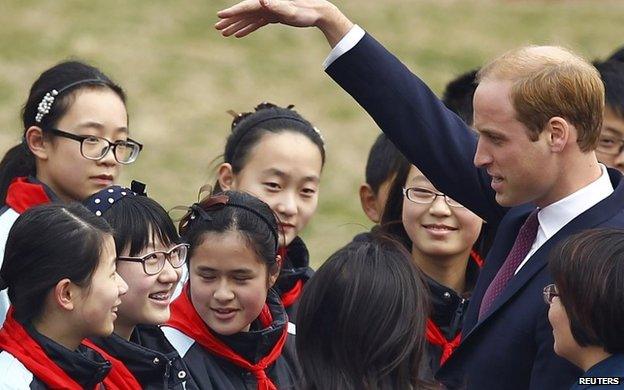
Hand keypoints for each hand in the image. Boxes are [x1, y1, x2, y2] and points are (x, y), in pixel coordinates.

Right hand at [216, 0, 352, 46]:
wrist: (317, 12)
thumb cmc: (305, 12)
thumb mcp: (291, 11)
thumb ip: (276, 6)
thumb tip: (262, 0)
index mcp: (267, 2)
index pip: (245, 7)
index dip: (231, 12)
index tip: (219, 16)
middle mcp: (266, 5)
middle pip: (244, 12)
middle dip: (230, 20)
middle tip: (217, 28)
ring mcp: (269, 10)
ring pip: (248, 18)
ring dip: (236, 25)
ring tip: (224, 33)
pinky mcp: (273, 16)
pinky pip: (256, 23)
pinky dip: (248, 28)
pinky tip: (239, 34)